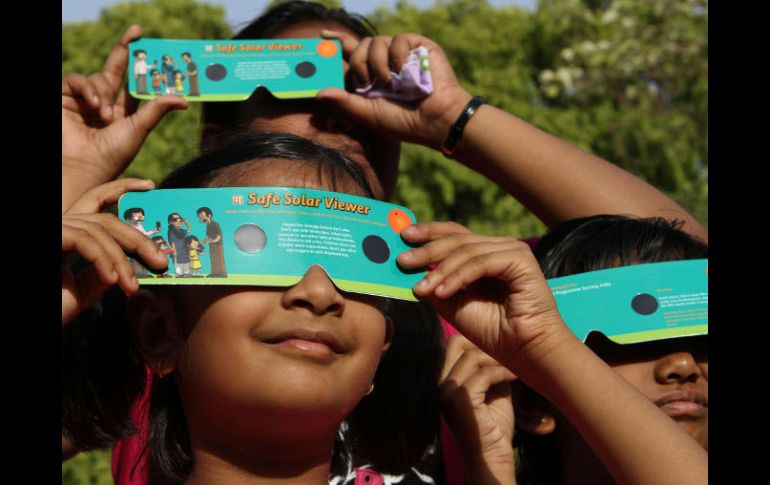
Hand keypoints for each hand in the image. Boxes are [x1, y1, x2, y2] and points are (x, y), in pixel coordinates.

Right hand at [62, 25, 187, 211]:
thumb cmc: (114, 153)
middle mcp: (105, 102)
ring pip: (99, 77)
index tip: (148, 44)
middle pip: (116, 68)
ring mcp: (85, 99)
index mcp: (124, 110)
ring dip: (104, 93)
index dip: (139, 63)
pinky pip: (77, 80)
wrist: (86, 166)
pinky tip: (94, 104)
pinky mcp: (67, 98)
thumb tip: (184, 99)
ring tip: (105, 116)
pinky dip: (87, 89)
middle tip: (136, 33)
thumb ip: (157, 109)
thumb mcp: (140, 127)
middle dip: (125, 49)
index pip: (133, 81)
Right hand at [62, 179, 168, 326]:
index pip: (96, 201)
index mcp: (67, 232)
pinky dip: (103, 259)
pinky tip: (114, 279)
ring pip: (98, 230)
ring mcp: (54, 228)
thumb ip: (103, 274)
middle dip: (137, 238)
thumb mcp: (81, 291)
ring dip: (121, 260)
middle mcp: (59, 224)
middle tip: (161, 261)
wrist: (31, 325)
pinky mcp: (52, 237)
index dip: (122, 188)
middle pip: (105, 218)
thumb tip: (129, 263)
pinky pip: (84, 240)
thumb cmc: (51, 308)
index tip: (150, 187)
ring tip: (132, 286)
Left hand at [316, 31, 471, 149]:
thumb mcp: (369, 114)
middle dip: (359, 64)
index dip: (338, 42)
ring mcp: (401, 53)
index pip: (352, 53)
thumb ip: (344, 103)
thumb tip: (319, 93)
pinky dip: (397, 56)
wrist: (435, 120)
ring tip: (391, 83)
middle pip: (360, 45)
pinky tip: (404, 71)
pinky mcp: (418, 46)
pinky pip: (398, 39)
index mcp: (372, 77)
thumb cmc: (403, 122)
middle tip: (368, 82)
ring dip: (378, 64)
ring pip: (375, 41)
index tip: (323, 35)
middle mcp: (385, 62)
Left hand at [397, 222, 567, 373]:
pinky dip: (458, 277)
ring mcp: (511, 250)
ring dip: (440, 270)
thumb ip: (434, 284)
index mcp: (484, 253)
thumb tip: (410, 270)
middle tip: (402, 260)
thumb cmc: (493, 330)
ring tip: (422, 289)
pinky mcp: (520, 259)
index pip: (453, 234)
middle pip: (457, 238)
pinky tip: (443, 292)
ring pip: (466, 251)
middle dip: (426, 249)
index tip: (403, 236)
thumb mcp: (453, 304)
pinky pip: (481, 263)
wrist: (524, 349)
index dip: (428, 232)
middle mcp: (498, 247)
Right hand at [440, 334, 516, 482]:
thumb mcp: (492, 390)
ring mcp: (446, 392)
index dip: (477, 341)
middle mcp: (438, 384)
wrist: (491, 459)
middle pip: (455, 342)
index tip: (502, 351)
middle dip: (484, 344)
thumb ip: (490, 369)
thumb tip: (502, 347)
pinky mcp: (459, 400)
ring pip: (472, 356)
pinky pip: (484, 374)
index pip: (452, 343)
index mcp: (442, 380)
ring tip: (516, 366)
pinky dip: (503, 372)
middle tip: (508, 354)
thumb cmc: (493, 428)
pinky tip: (515, 376)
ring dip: (498, 359)